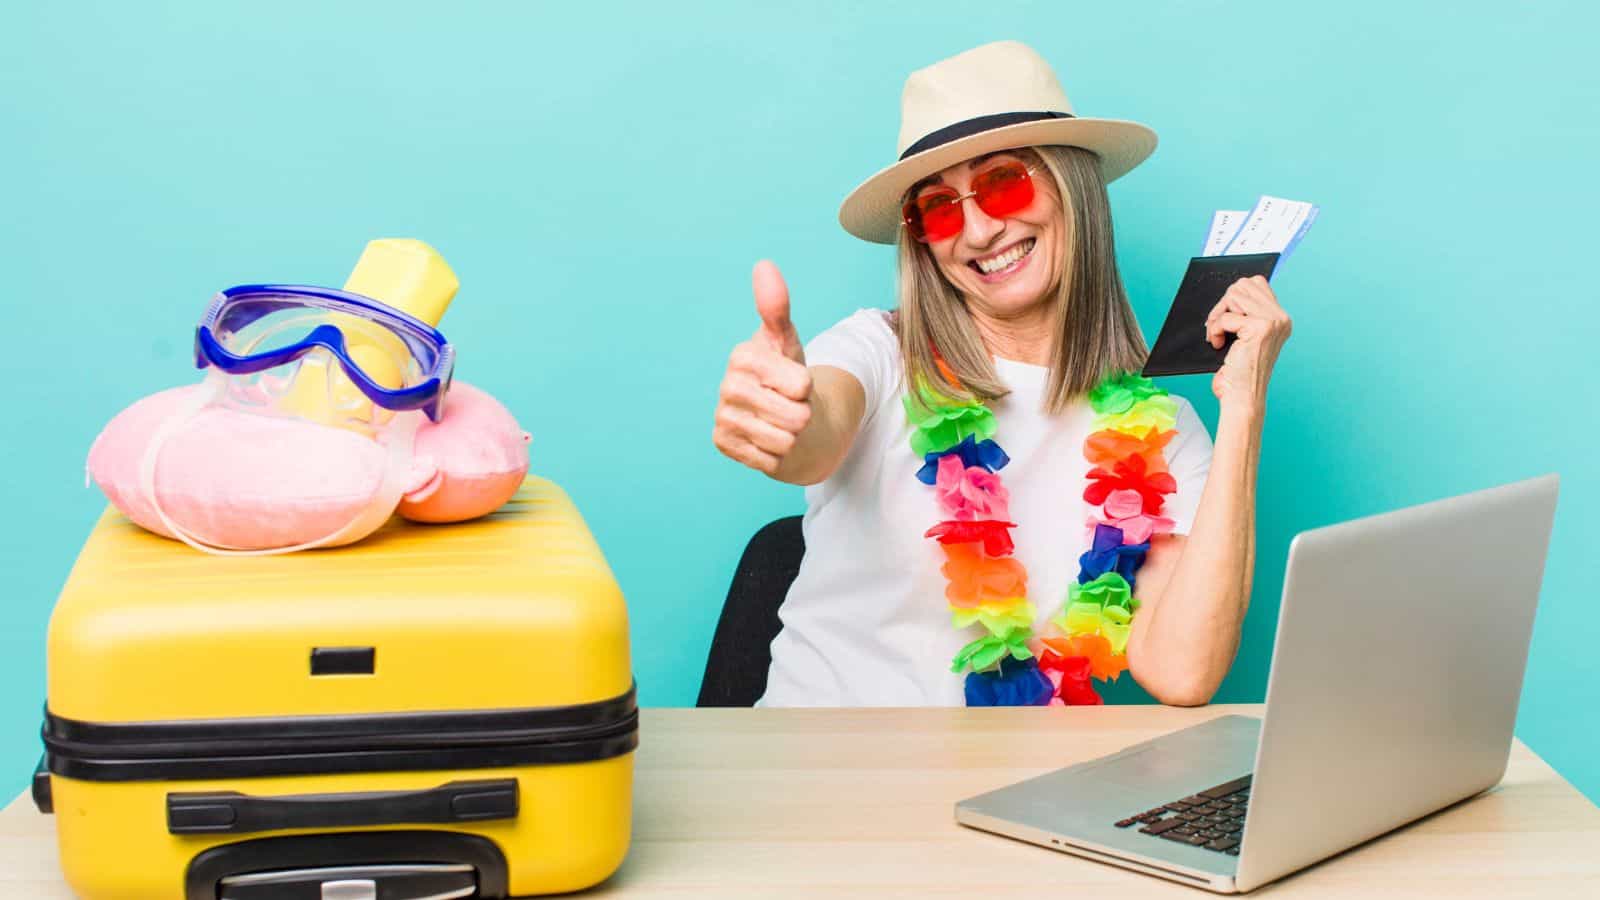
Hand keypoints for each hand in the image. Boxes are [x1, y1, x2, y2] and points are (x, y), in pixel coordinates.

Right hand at [712, 260, 813, 474]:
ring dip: (791, 437)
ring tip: (779, 421)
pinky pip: (769, 461)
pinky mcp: (723, 444)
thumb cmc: (787, 375)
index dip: (807, 388)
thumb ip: (777, 308)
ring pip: (784, 442)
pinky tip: (766, 439)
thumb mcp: (788, 341)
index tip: (794, 382)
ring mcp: (723, 417)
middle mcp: (727, 386)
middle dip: (802, 416)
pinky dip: (776, 455)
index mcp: (742, 356)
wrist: (780, 416)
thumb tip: (764, 266)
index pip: (801, 385)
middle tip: (788, 405)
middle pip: (796, 417)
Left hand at [1204, 275, 1291, 417]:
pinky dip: (1215, 329)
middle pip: (1242, 286)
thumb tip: (1232, 291)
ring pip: (1234, 295)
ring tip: (1217, 335)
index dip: (1234, 296)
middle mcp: (1281, 318)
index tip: (1225, 316)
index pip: (1256, 283)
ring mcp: (1273, 322)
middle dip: (1222, 304)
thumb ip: (1246, 314)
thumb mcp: (1246, 338)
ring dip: (1217, 315)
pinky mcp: (1260, 328)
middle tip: (1216, 326)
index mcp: (1280, 319)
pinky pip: (1226, 316)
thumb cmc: (1239, 372)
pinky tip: (1218, 344)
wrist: (1242, 397)